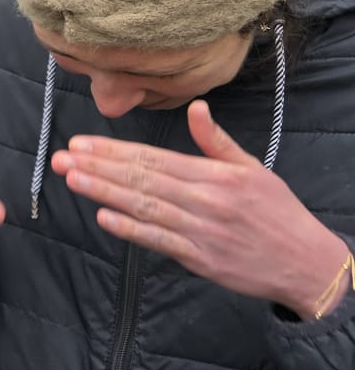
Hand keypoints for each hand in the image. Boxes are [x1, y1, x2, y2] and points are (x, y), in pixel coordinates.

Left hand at [53, 100, 351, 314]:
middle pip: (142, 178)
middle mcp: (204, 199)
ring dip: (105, 192)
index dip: (114, 150)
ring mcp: (200, 229)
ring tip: (72, 178)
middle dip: (98, 166)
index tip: (81, 143)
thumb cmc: (277, 213)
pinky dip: (131, 229)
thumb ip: (216, 141)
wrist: (306, 262)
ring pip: (145, 206)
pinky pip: (159, 240)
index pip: (153, 158)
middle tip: (62, 157)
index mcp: (214, 174)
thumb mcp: (253, 168)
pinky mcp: (200, 258)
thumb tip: (196, 107)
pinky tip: (104, 216)